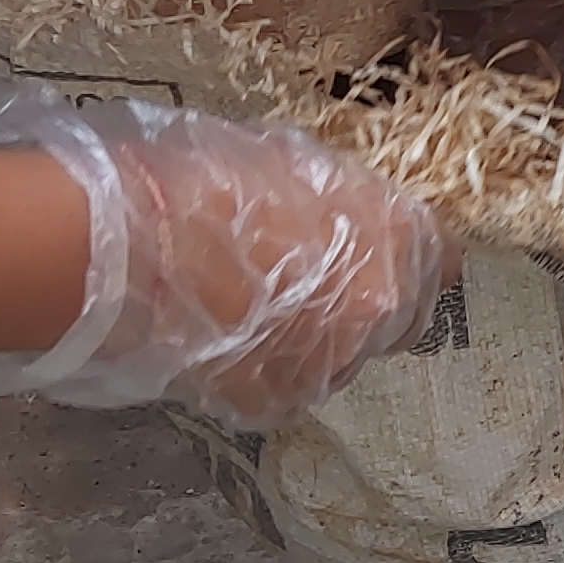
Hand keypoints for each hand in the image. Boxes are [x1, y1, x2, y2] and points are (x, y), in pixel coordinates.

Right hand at [0, 83, 451, 430]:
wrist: (123, 247)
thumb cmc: (197, 181)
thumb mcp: (285, 161)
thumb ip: (335, 197)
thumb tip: (339, 209)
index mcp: (393, 235)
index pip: (440, 254)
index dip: (416, 254)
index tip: (396, 254)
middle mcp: (379, 308)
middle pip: (401, 317)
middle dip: (371, 302)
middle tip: (317, 284)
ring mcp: (328, 363)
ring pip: (341, 357)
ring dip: (316, 339)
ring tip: (252, 310)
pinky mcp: (273, 401)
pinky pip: (285, 385)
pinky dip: (264, 369)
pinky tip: (220, 340)